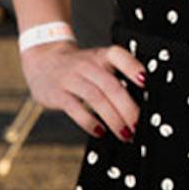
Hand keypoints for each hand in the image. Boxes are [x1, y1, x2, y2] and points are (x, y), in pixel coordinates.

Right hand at [22, 42, 144, 140]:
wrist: (43, 61)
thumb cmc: (80, 67)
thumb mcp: (98, 63)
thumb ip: (117, 76)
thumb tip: (141, 103)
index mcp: (102, 56)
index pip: (118, 56)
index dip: (132, 67)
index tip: (145, 82)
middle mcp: (87, 65)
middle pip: (111, 86)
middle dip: (127, 108)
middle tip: (138, 125)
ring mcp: (71, 79)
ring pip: (96, 99)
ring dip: (113, 119)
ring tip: (125, 134)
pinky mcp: (58, 94)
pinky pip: (75, 109)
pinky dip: (89, 122)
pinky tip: (100, 132)